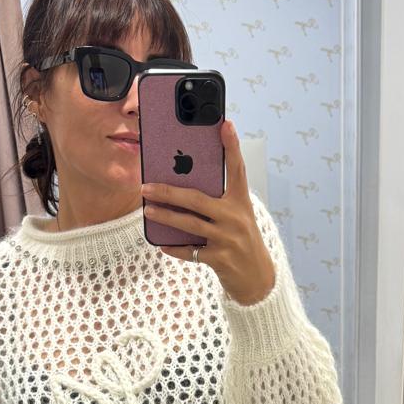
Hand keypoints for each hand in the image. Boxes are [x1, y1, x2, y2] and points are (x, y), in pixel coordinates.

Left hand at [140, 119, 276, 304]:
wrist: (258, 279)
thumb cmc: (240, 241)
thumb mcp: (236, 217)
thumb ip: (216, 202)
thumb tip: (180, 188)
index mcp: (241, 201)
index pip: (237, 168)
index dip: (232, 146)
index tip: (225, 123)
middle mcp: (236, 217)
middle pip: (197, 199)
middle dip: (168, 192)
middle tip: (145, 186)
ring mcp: (228, 239)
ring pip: (189, 224)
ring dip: (165, 216)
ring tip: (147, 209)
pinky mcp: (220, 259)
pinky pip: (190, 251)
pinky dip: (174, 248)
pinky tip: (161, 244)